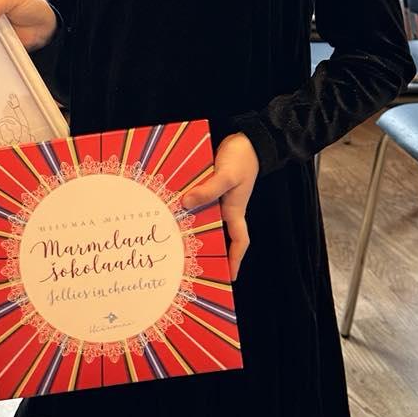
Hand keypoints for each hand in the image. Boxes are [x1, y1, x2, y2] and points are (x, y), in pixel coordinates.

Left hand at [179, 132, 258, 280]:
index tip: (229, 276)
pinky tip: (170, 208)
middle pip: (217, 234)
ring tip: (172, 240)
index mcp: (235, 210)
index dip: (235, 260)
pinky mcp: (209, 186)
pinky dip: (186, 206)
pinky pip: (197, 201)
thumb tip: (186, 204)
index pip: (239, 241)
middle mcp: (226, 208)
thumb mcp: (226, 175)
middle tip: (190, 265)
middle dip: (207, 249)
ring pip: (203, 218)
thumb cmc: (242, 159)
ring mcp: (217, 197)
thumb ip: (208, 190)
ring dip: (191, 226)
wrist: (247, 139)